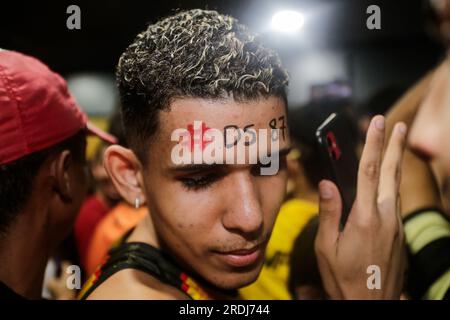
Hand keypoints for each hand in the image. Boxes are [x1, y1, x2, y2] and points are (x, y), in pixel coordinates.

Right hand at [315, 115, 406, 298]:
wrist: (372, 304)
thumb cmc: (344, 278)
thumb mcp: (326, 247)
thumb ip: (329, 212)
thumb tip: (327, 183)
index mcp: (365, 218)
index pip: (369, 172)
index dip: (373, 144)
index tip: (378, 123)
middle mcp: (386, 218)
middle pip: (392, 173)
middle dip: (395, 146)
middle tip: (399, 124)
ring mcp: (396, 226)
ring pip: (397, 187)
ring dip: (396, 163)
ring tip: (397, 145)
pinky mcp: (399, 235)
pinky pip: (395, 204)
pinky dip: (393, 185)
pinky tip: (387, 183)